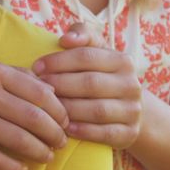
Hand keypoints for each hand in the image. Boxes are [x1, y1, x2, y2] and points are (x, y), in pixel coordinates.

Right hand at [0, 60, 68, 169]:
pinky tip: (22, 169)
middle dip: (54, 133)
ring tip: (47, 155)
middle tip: (61, 141)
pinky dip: (12, 166)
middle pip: (34, 117)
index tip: (64, 120)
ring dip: (39, 151)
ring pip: (18, 139)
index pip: (40, 93)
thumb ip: (16, 75)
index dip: (59, 110)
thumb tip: (50, 90)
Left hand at [34, 22, 142, 148]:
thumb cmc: (102, 74)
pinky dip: (84, 131)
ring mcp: (133, 110)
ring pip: (97, 110)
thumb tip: (65, 38)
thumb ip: (82, 35)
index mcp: (123, 61)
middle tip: (39, 87)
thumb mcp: (97, 51)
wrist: (128, 108)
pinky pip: (105, 133)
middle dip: (60, 85)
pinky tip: (66, 128)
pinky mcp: (130, 133)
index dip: (59, 61)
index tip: (36, 66)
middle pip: (90, 83)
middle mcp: (131, 85)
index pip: (87, 56)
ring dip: (69, 109)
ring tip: (48, 108)